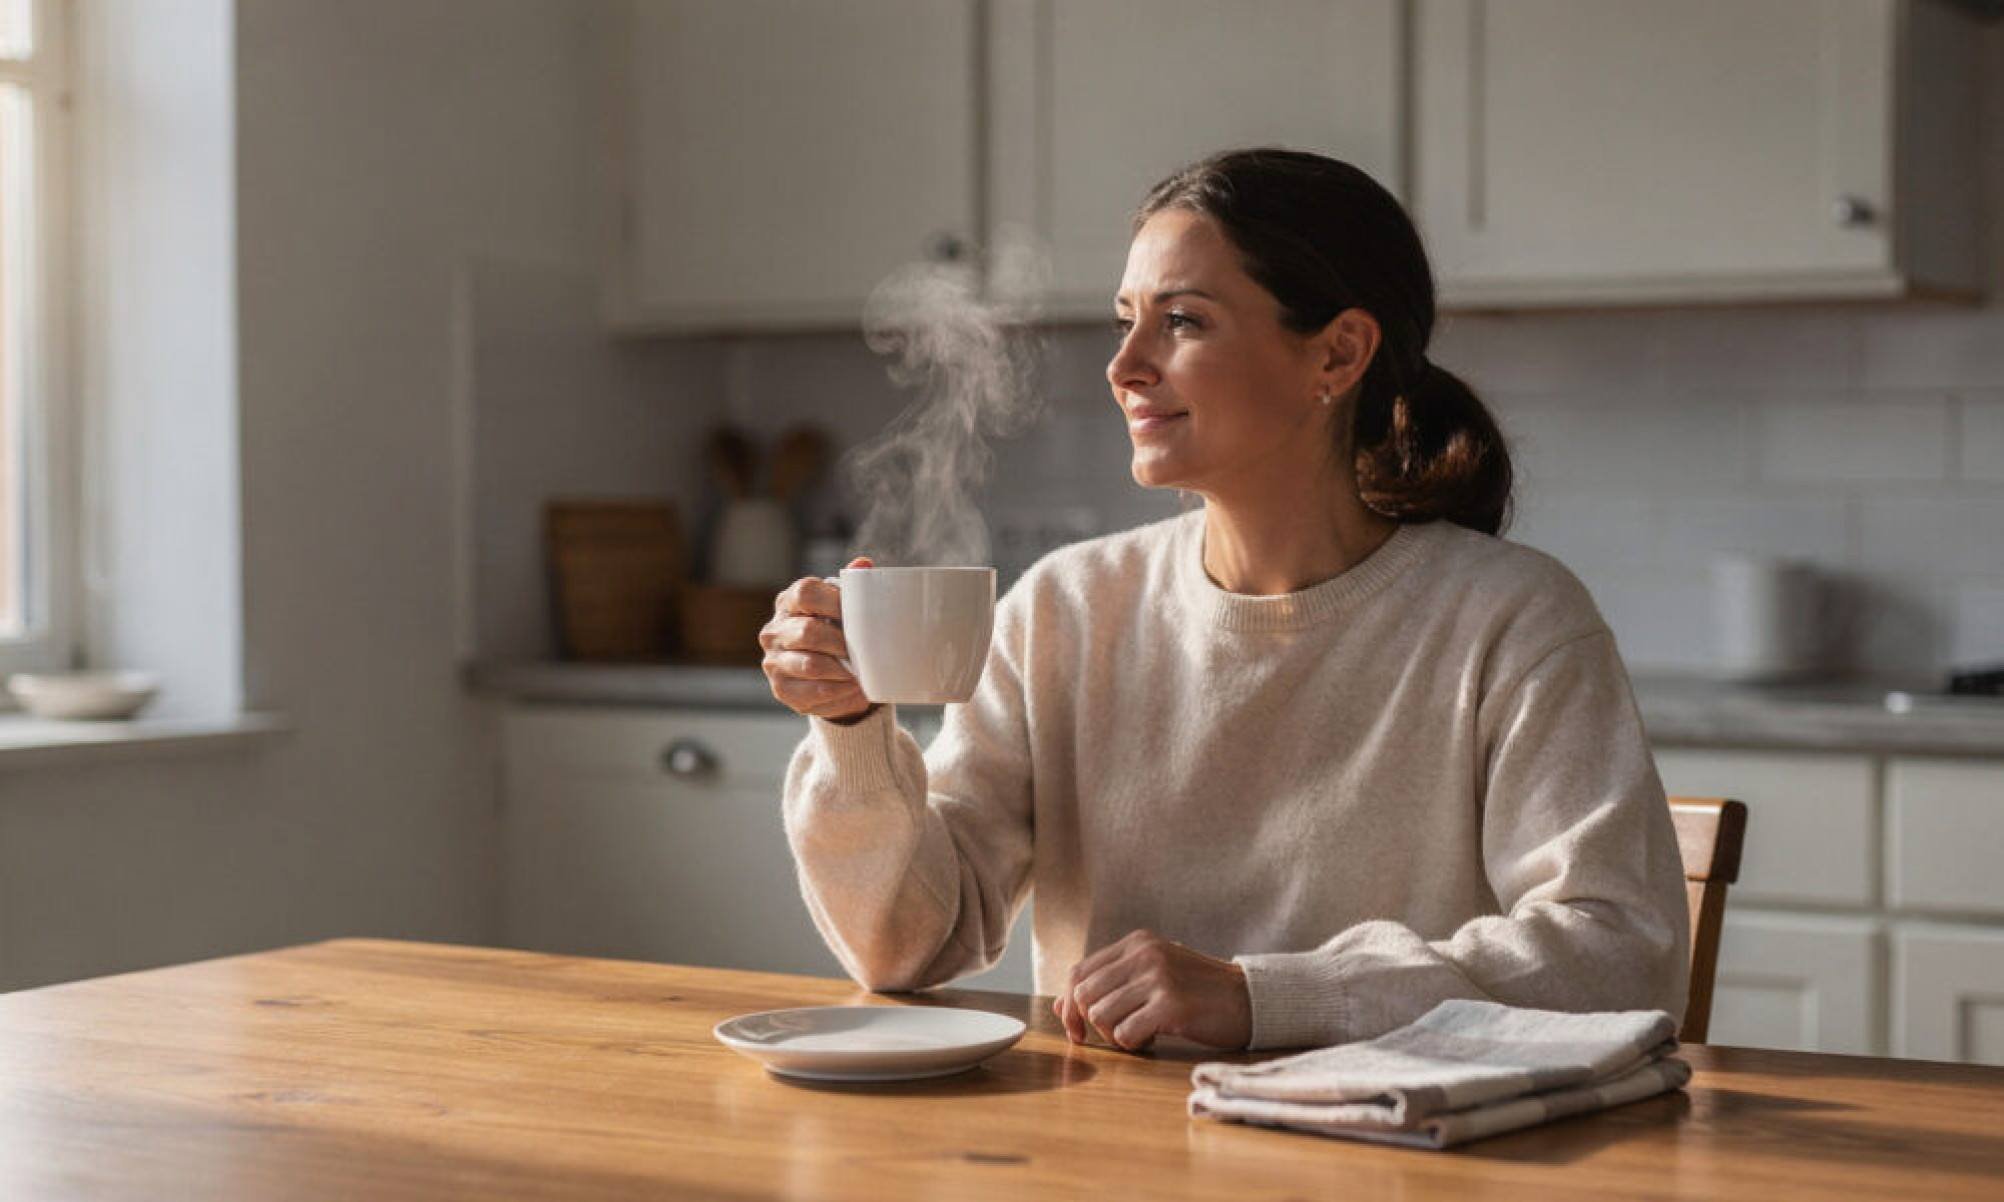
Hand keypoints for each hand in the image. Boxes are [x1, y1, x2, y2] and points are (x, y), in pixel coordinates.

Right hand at [760, 557, 878, 722]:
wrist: (832, 677)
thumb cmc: (839, 633)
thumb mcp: (845, 608)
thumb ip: (853, 585)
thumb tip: (863, 564)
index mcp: (788, 601)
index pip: (805, 593)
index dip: (834, 603)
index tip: (858, 616)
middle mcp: (774, 630)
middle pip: (809, 631)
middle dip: (842, 643)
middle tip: (863, 651)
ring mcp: (774, 661)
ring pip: (812, 665)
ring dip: (843, 670)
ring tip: (862, 672)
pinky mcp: (782, 689)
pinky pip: (816, 691)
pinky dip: (841, 691)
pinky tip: (853, 687)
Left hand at [1053, 929, 1251, 1052]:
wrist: (1249, 999)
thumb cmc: (1197, 991)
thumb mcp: (1152, 976)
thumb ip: (1110, 985)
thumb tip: (1060, 1004)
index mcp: (1136, 942)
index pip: (1079, 972)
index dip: (1068, 1006)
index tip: (1077, 1031)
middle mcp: (1144, 954)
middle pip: (1084, 995)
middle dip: (1088, 1024)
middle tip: (1113, 1037)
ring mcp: (1158, 977)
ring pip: (1101, 1015)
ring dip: (1114, 1035)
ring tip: (1140, 1033)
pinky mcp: (1171, 1004)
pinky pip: (1126, 1033)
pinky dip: (1133, 1044)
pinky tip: (1153, 1039)